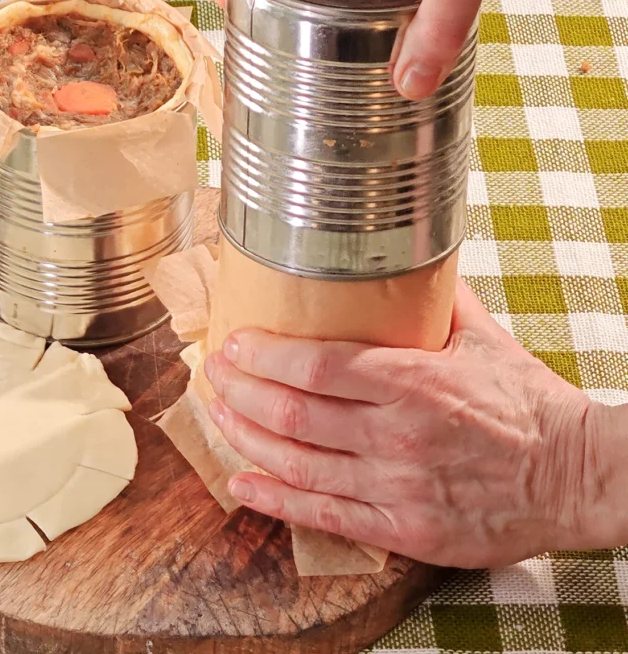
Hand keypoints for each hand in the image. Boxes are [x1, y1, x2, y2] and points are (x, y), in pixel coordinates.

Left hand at [204, 280, 600, 568]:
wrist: (573, 475)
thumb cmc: (529, 405)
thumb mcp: (483, 337)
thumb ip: (437, 297)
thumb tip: (405, 256)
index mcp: (415, 381)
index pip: (318, 366)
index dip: (264, 355)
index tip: (233, 342)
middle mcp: (398, 435)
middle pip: (294, 414)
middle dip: (239, 393)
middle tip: (212, 375)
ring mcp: (397, 488)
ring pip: (299, 464)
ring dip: (246, 440)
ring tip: (217, 418)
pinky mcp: (404, 529)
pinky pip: (324, 516)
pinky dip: (276, 500)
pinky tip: (244, 482)